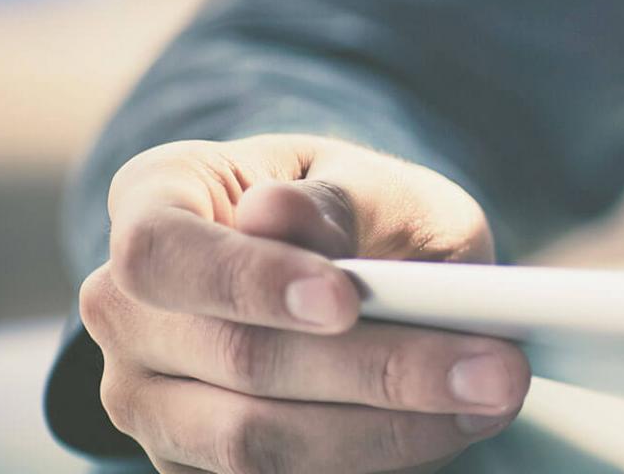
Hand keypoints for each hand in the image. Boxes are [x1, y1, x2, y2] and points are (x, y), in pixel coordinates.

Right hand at [78, 134, 529, 473]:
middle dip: (375, 370)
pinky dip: (373, 461)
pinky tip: (450, 431)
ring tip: (493, 398)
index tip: (346, 299)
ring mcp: (150, 399)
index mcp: (153, 203)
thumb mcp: (366, 178)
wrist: (356, 261)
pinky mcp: (194, 465)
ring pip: (254, 443)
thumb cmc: (356, 208)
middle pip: (232, 360)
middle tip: (496, 366)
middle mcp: (127, 310)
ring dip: (387, 431)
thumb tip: (273, 215)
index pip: (163, 252)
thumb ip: (332, 198)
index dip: (248, 281)